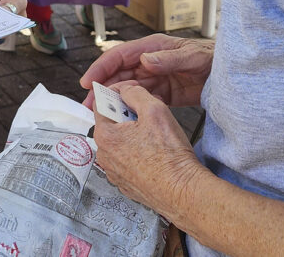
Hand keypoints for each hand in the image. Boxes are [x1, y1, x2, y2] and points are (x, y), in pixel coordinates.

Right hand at [80, 33, 213, 108]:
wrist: (232, 73)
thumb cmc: (214, 58)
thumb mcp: (193, 57)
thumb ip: (170, 59)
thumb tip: (144, 61)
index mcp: (152, 48)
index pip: (119, 56)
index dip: (101, 68)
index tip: (88, 82)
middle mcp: (150, 61)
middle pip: (118, 74)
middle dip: (101, 88)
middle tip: (89, 105)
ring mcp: (156, 76)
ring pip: (127, 88)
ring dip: (113, 100)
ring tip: (101, 115)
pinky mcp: (164, 91)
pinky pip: (141, 99)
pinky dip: (130, 107)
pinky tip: (124, 118)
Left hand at [93, 82, 204, 217]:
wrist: (183, 192)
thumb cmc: (170, 156)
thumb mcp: (155, 110)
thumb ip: (135, 93)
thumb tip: (126, 90)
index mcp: (105, 136)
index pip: (100, 103)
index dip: (117, 92)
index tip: (131, 91)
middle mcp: (105, 155)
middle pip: (110, 123)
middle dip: (127, 113)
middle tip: (148, 113)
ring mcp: (114, 172)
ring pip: (120, 142)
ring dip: (133, 133)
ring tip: (155, 134)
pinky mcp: (126, 183)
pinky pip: (127, 160)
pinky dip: (137, 152)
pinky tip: (155, 153)